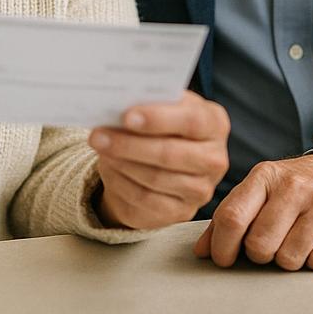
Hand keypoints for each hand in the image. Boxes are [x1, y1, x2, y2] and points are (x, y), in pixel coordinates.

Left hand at [88, 90, 228, 228]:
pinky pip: (145, 200)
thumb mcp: (166, 105)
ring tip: (100, 147)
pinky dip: (121, 182)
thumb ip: (152, 101)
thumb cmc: (165, 122)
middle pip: (169, 154)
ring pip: (154, 178)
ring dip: (121, 162)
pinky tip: (107, 167)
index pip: (190, 121)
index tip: (126, 116)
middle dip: (129, 144)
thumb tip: (119, 102)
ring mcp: (200, 190)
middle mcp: (215, 159)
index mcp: (215, 124)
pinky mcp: (180, 212)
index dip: (157, 119)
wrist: (165, 157)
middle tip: (97, 135)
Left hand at [194, 154, 312, 270]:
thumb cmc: (293, 189)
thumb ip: (230, 216)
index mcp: (265, 175)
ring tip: (295, 237)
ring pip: (288, 260)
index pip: (232, 217)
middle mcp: (296, 185)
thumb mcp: (260, 190)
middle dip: (260, 253)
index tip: (224, 259)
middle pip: (259, 245)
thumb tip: (203, 251)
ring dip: (288, 258)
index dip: (222, 247)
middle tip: (270, 242)